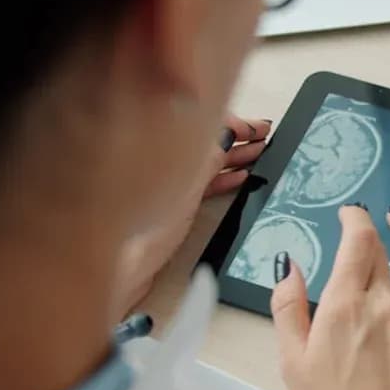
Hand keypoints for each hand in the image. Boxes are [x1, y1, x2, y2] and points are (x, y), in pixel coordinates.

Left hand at [112, 115, 271, 318]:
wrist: (125, 266)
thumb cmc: (144, 229)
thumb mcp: (186, 189)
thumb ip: (207, 159)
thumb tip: (225, 134)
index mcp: (160, 150)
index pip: (201, 124)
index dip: (233, 123)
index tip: (258, 129)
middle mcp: (161, 161)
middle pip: (203, 140)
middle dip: (236, 137)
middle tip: (265, 136)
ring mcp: (165, 182)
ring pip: (205, 162)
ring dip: (234, 157)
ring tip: (259, 154)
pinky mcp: (169, 202)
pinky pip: (201, 184)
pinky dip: (222, 179)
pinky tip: (240, 178)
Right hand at [270, 205, 389, 389]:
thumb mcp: (292, 362)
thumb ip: (288, 306)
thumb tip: (289, 264)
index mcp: (345, 305)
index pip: (355, 241)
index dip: (353, 218)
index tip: (348, 214)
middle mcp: (386, 301)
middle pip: (382, 248)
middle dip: (373, 228)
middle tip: (366, 225)